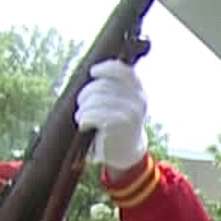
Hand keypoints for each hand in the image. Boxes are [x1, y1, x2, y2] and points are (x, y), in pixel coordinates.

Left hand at [75, 59, 149, 173]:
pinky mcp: (120, 125)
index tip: (93, 72)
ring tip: (81, 116)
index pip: (122, 71)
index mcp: (139, 91)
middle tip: (81, 103)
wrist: (128, 152)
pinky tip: (84, 124)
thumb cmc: (119, 123)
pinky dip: (84, 118)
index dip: (105, 68)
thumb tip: (94, 70)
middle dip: (86, 94)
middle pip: (103, 86)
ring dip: (83, 108)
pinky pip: (94, 115)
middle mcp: (138, 99)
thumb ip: (115, 87)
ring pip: (96, 99)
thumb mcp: (123, 103)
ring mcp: (130, 111)